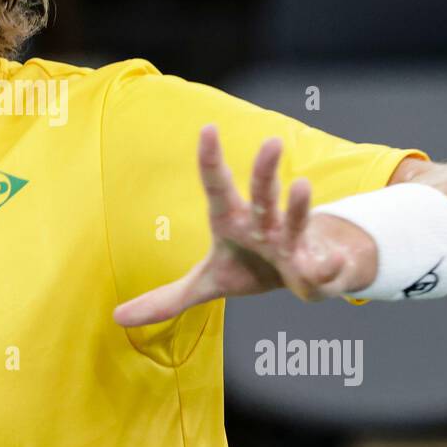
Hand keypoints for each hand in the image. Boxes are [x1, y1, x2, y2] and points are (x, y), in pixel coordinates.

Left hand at [112, 125, 376, 326]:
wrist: (306, 274)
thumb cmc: (251, 267)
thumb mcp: (207, 283)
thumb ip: (166, 299)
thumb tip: (118, 318)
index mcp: (232, 221)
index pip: (217, 186)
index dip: (210, 160)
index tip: (207, 129)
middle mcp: (263, 224)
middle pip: (261, 194)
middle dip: (264, 171)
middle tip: (271, 141)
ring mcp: (293, 242)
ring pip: (295, 219)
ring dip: (298, 205)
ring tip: (301, 185)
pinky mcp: (317, 266)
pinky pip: (322, 267)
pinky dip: (326, 266)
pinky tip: (328, 264)